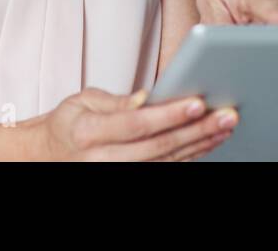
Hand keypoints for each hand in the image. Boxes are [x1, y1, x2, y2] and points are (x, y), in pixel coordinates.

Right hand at [30, 87, 237, 160]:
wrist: (51, 156)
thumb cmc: (70, 124)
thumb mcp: (82, 102)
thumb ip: (115, 101)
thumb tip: (145, 98)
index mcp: (89, 132)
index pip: (136, 124)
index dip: (169, 114)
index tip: (197, 101)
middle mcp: (103, 160)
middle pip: (158, 146)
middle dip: (196, 130)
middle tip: (226, 115)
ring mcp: (116, 174)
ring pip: (166, 162)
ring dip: (200, 144)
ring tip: (225, 127)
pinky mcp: (128, 179)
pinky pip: (164, 170)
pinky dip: (189, 157)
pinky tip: (207, 143)